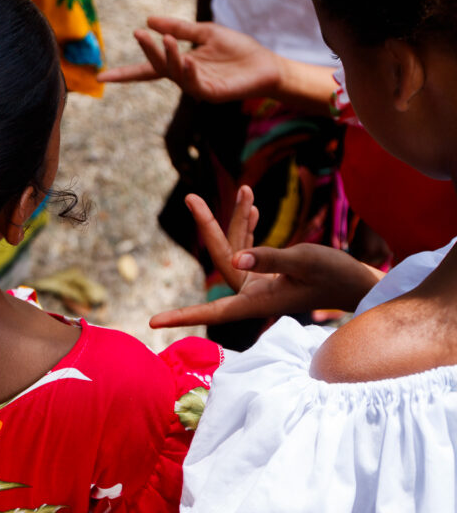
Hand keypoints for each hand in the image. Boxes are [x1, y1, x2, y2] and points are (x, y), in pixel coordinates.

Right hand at [98, 17, 282, 102]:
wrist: (264, 65)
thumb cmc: (237, 50)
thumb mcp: (205, 32)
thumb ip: (178, 28)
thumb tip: (148, 20)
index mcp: (179, 65)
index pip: (146, 70)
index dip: (124, 74)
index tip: (101, 78)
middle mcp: (183, 78)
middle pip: (157, 67)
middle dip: (148, 52)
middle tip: (139, 34)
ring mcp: (196, 88)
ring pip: (174, 73)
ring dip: (168, 56)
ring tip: (167, 39)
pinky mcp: (210, 94)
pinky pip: (194, 83)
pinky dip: (188, 70)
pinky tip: (186, 58)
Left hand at [150, 189, 384, 328]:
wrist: (359, 281)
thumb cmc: (335, 274)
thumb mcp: (304, 261)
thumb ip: (270, 259)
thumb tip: (238, 259)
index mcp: (256, 300)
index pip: (211, 310)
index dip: (182, 316)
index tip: (153, 322)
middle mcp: (252, 293)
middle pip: (221, 257)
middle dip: (208, 226)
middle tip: (189, 198)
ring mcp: (259, 283)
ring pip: (236, 248)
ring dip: (238, 219)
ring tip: (246, 190)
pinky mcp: (269, 273)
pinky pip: (249, 248)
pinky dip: (249, 227)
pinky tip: (252, 206)